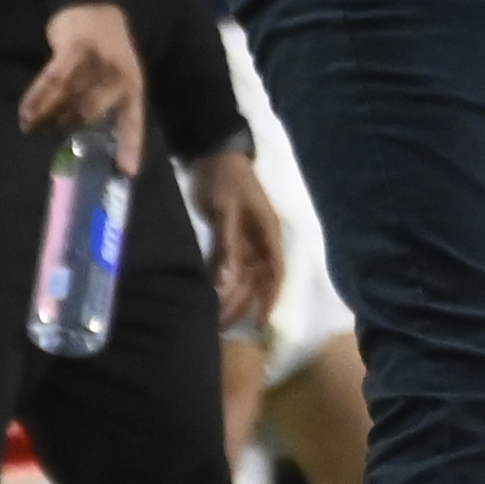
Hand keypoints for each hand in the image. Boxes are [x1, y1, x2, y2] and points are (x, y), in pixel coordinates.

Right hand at [22, 2, 144, 171]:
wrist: (92, 6)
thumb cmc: (101, 52)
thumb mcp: (112, 77)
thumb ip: (102, 104)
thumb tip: (84, 139)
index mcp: (133, 86)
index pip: (134, 121)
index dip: (131, 146)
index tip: (127, 172)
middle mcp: (121, 75)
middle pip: (93, 111)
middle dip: (71, 126)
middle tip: (53, 133)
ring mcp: (100, 60)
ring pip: (71, 97)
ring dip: (49, 114)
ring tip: (33, 125)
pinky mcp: (77, 47)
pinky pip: (54, 79)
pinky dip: (38, 98)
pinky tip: (26, 112)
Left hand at [189, 148, 286, 336]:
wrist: (212, 156)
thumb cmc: (225, 182)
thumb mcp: (226, 213)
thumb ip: (226, 247)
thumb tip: (224, 283)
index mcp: (268, 234)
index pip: (275, 273)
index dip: (270, 299)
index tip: (261, 323)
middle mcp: (259, 241)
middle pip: (256, 279)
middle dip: (243, 304)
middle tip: (223, 327)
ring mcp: (244, 240)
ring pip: (241, 275)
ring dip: (231, 295)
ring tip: (215, 318)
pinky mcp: (227, 237)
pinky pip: (226, 265)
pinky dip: (219, 280)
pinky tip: (210, 294)